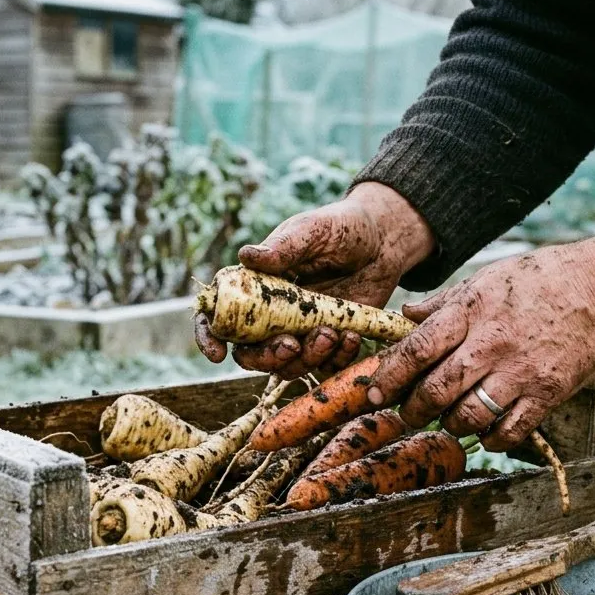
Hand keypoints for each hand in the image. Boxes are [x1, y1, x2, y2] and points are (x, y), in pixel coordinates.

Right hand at [195, 182, 435, 378]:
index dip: (209, 337)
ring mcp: (301, 332)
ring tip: (333, 332)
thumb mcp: (312, 232)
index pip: (219, 316)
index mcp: (255, 286)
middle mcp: (272, 315)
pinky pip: (326, 366)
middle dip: (267, 357)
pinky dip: (337, 358)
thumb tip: (246, 256)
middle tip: (292, 344)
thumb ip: (282, 248)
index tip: (217, 353)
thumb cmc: (340, 228)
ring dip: (306, 359)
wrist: (384, 240)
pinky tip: (353, 336)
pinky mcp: (332, 343)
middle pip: (251, 354)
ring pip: (288, 366)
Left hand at [367, 228, 594, 449]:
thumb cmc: (544, 278)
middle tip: (406, 413)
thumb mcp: (488, 278)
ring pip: (468, 416)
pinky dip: (491, 439)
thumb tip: (405, 316)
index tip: (375, 391)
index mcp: (472, 310)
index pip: (417, 349)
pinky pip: (509, 431)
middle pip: (436, 389)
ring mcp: (521, 371)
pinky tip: (486, 430)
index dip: (390, 376)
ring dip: (450, 424)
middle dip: (412, 409)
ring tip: (448, 418)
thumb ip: (445, 303)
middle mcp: (492, 343)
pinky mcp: (549, 393)